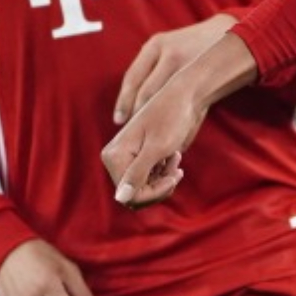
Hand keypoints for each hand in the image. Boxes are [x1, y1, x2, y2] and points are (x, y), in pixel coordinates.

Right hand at [102, 31, 248, 205]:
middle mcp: (114, 158)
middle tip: (177, 170)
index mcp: (114, 156)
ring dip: (163, 179)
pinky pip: (148, 178)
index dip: (154, 191)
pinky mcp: (136, 156)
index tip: (175, 176)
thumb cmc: (171, 118)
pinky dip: (163, 173)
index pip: (130, 195)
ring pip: (143, 188)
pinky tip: (173, 156)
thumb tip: (121, 199)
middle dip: (159, 186)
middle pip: (135, 194)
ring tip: (175, 159)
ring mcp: (125, 158)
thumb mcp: (157, 149)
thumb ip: (137, 175)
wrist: (182, 96)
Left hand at [114, 14, 240, 124]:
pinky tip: (176, 135)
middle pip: (149, 93)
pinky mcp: (210, 82)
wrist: (227, 32)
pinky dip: (182, 126)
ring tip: (151, 135)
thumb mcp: (165, 44)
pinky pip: (191, 108)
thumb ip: (147, 67)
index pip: (133, 78)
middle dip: (139, 114)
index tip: (118, 120)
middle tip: (134, 131)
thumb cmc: (189, 43)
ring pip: (168, 102)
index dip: (123, 102)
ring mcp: (193, 68)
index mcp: (157, 45)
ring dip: (158, 121)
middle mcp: (173, 55)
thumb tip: (126, 102)